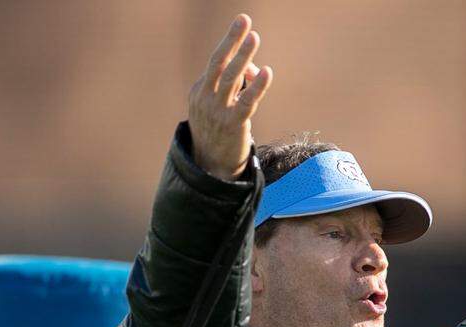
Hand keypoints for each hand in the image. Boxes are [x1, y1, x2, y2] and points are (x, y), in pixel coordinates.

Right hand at [187, 14, 272, 180]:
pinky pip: (246, 102)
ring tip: (254, 37)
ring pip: (231, 78)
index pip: (217, 64)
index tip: (243, 26)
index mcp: (199, 92)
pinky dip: (257, 86)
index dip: (233, 47)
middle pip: (218, 63)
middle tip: (244, 20)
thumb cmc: (218, 133)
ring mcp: (217, 112)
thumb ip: (237, 86)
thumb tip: (258, 69)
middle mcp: (205, 99)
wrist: (210, 168)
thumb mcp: (220, 107)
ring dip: (243, 56)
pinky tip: (267, 72)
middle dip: (232, 40)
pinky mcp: (233, 125)